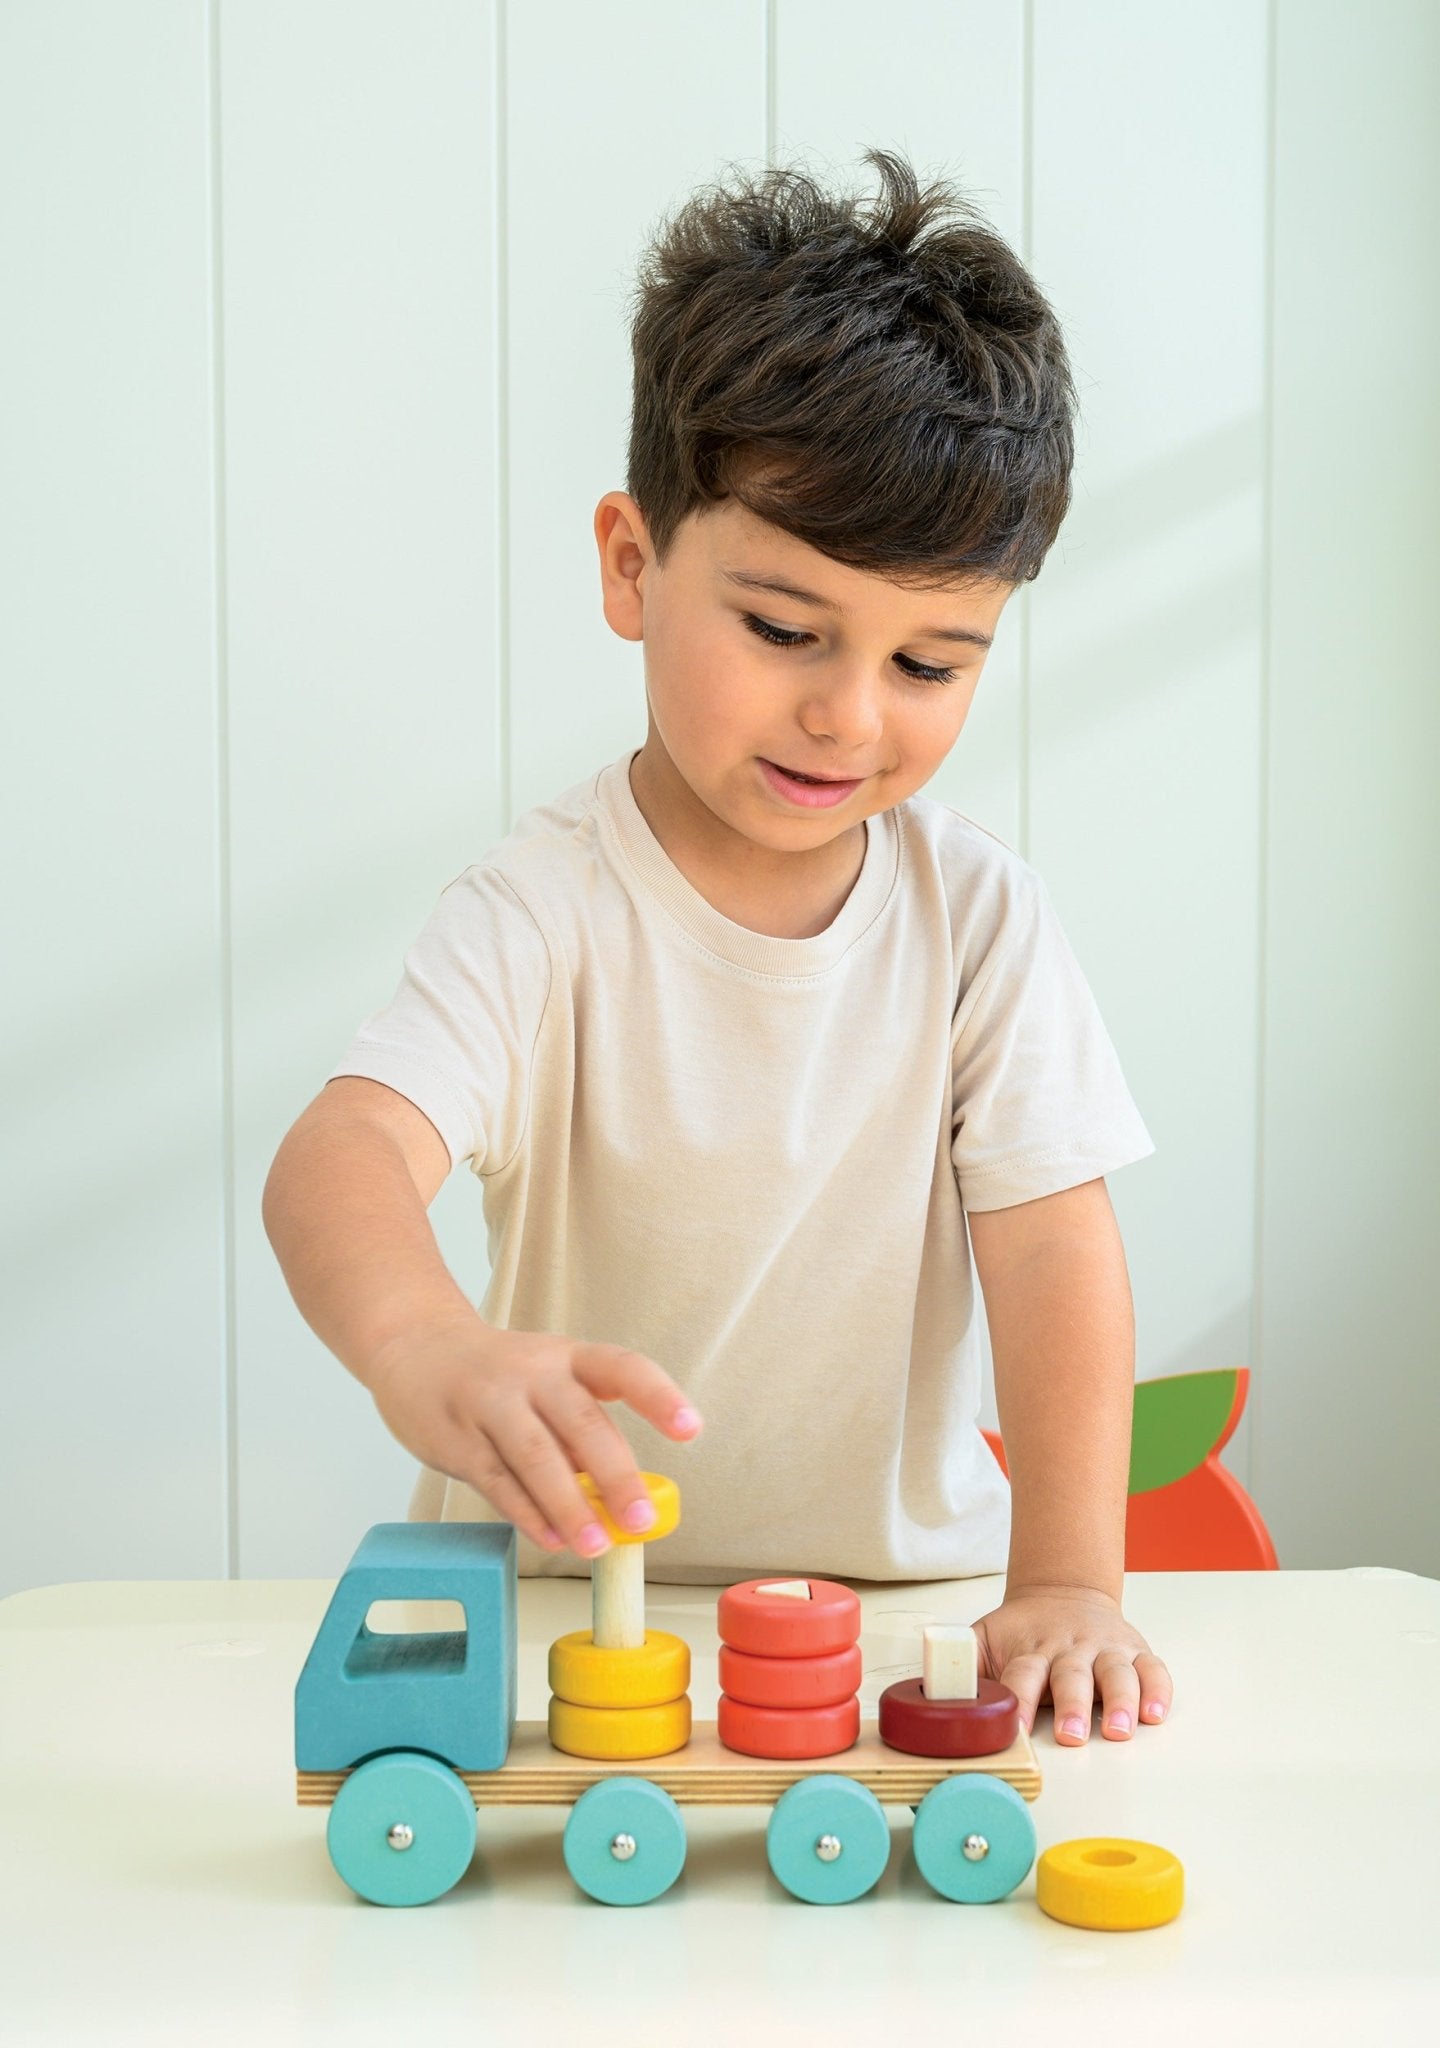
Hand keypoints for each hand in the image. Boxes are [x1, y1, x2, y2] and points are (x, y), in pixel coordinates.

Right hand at [365, 1314, 702, 1560]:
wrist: (413, 1346)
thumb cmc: (496, 1374)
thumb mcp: (544, 1380)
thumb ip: (577, 1431)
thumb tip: (619, 1497)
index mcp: (567, 1356)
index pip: (622, 1368)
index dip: (658, 1397)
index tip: (691, 1429)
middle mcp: (532, 1372)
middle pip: (581, 1423)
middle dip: (615, 1476)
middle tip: (641, 1521)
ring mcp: (490, 1402)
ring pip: (536, 1457)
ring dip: (570, 1506)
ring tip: (597, 1547)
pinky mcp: (455, 1438)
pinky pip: (496, 1480)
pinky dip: (526, 1514)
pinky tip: (551, 1539)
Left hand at [969, 1584, 1173, 1742]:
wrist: (1063, 1592)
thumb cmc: (1023, 1631)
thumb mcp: (984, 1637)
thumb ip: (961, 1664)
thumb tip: (930, 1691)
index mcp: (1031, 1649)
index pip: (1021, 1675)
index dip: (1017, 1700)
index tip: (1011, 1727)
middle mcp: (1070, 1649)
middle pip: (1071, 1676)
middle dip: (1072, 1706)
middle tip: (1070, 1735)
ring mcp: (1105, 1650)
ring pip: (1116, 1673)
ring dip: (1119, 1701)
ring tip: (1118, 1730)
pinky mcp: (1135, 1652)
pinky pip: (1153, 1669)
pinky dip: (1158, 1690)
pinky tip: (1154, 1713)